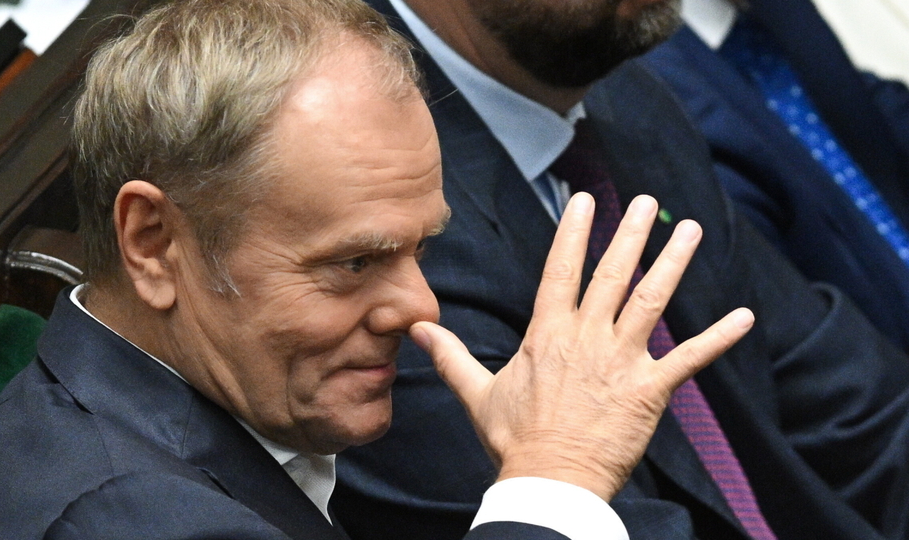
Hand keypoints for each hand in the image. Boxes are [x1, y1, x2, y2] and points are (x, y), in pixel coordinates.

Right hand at [409, 193, 753, 500]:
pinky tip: (745, 316)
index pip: (560, 269)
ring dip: (673, 263)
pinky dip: (718, 337)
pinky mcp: (650, 391)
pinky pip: (689, 359)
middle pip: (612, 274)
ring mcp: (621, 361)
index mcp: (547, 334)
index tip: (584, 201)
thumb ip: (450, 356)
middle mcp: (587, 338)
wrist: (547, 480)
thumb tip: (414, 330)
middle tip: (648, 201)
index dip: (573, 231)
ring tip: (691, 230)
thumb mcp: (476, 393)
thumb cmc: (513, 439)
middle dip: (631, 233)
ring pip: (652, 301)